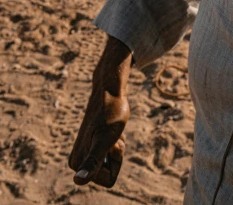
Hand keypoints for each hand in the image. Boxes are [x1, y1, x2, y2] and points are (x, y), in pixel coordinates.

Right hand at [68, 36, 131, 187]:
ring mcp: (83, 153)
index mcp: (77, 164)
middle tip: (112, 135)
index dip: (116, 160)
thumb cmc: (111, 113)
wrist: (109, 91)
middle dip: (116, 154)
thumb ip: (92, 162)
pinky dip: (115, 142)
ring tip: (111, 131)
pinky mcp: (89, 146)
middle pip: (109, 173)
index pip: (109, 180)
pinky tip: (110, 129)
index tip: (111, 141)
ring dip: (116, 147)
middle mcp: (76, 162)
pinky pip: (110, 154)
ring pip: (111, 163)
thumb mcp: (105, 140)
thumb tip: (78, 181)